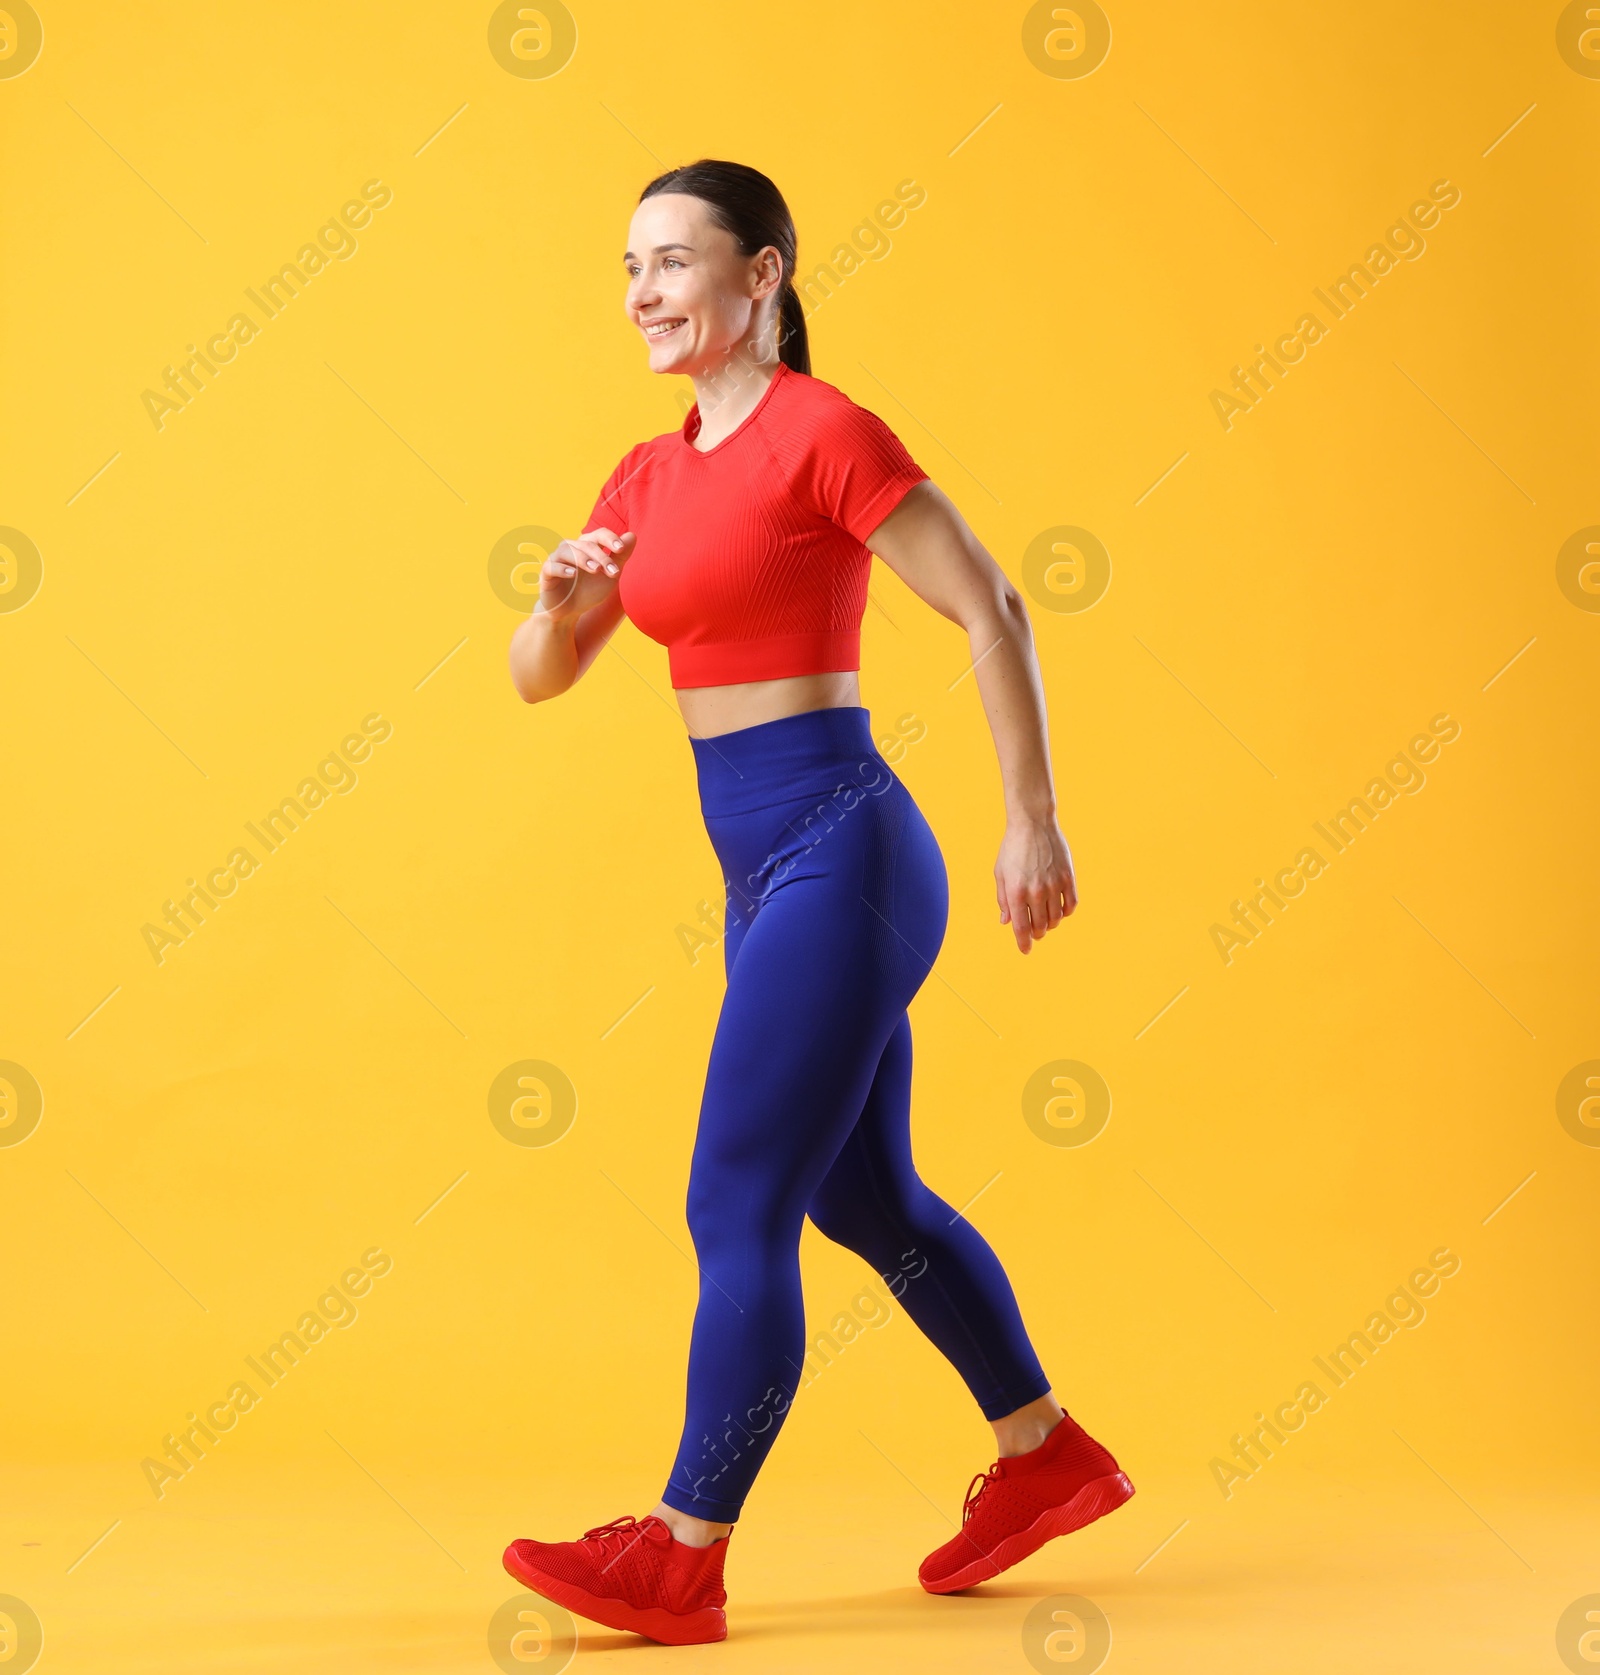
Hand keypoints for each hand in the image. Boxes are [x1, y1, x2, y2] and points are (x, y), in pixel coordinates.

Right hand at [536, 528, 634, 622]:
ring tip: (595, 569)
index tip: (621, 549)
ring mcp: (557, 559)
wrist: (569, 612)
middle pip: (586, 544)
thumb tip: (632, 535)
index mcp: (587, 546)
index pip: (599, 535)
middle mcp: (571, 548)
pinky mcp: (546, 573)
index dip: (610, 539)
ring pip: (568, 550)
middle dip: (601, 556)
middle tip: (613, 570)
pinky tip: (573, 575)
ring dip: (582, 558)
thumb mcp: (609, 576)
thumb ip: (620, 556)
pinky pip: (551, 566)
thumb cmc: (589, 590)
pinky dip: (562, 569)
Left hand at [995, 816, 1076, 953]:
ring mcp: (1054, 885)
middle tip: (1034, 931)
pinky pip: (1071, 905)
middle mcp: (1036, 891)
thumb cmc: (1013, 848)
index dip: (1023, 943)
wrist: (1033, 823)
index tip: (1025, 950)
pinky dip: (1066, 913)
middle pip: (1040, 926)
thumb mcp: (1000, 873)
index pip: (1021, 927)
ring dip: (1051, 925)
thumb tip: (1006, 922)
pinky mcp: (1068, 878)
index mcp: (1016, 891)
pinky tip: (1059, 910)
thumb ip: (1003, 899)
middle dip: (1037, 933)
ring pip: (1056, 919)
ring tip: (1046, 920)